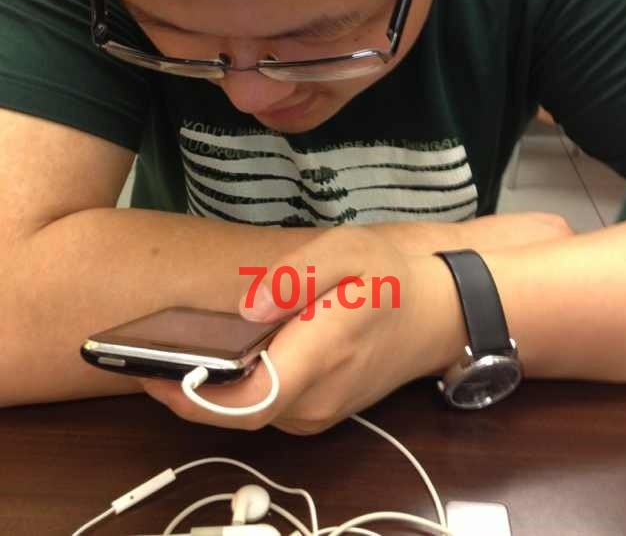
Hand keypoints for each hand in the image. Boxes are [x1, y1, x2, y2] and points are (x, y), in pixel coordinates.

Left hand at [141, 225, 461, 433]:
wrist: (438, 313)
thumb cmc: (390, 277)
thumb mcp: (347, 252)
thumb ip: (295, 277)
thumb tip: (244, 308)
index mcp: (322, 357)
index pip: (247, 401)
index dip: (191, 397)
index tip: (150, 370)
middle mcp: (317, 400)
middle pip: (238, 412)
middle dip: (186, 390)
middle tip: (148, 351)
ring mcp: (319, 412)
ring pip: (250, 411)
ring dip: (209, 389)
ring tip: (176, 348)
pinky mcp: (319, 408)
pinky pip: (267, 405)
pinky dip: (235, 387)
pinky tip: (221, 354)